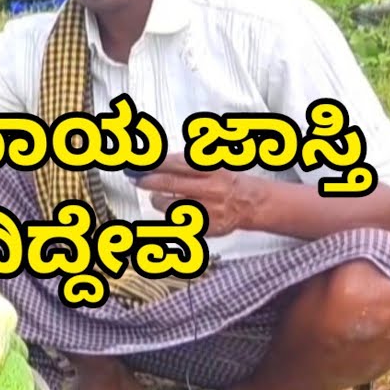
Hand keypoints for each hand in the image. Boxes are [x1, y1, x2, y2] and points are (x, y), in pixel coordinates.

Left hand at [131, 154, 266, 236]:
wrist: (251, 203)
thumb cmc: (228, 182)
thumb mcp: (211, 165)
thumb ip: (185, 163)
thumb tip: (157, 162)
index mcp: (210, 170)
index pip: (174, 163)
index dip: (154, 164)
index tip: (139, 165)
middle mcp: (209, 188)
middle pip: (169, 183)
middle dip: (148, 181)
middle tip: (137, 180)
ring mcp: (207, 209)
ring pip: (170, 206)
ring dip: (157, 201)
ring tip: (156, 197)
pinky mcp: (205, 226)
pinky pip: (178, 223)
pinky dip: (171, 216)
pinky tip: (172, 211)